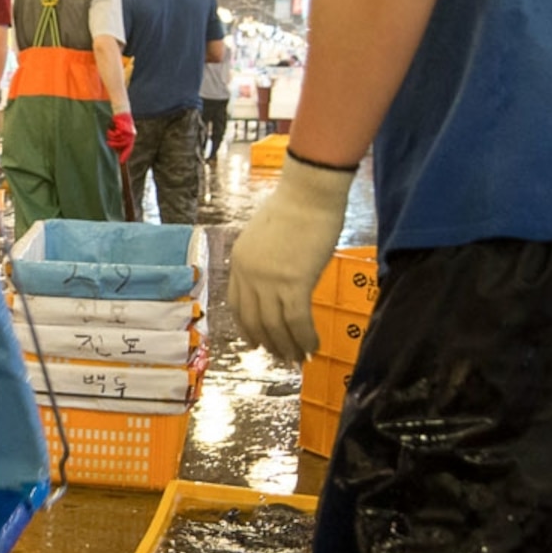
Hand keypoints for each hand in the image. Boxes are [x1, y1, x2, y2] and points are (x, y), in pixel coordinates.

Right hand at [107, 112, 135, 161]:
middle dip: (115, 145)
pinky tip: (110, 129)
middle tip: (108, 143)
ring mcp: (128, 131)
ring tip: (109, 133)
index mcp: (131, 137)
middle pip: (123, 145)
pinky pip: (116, 135)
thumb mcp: (120, 131)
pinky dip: (111, 133)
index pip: (129, 148)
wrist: (121, 111)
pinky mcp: (124, 128)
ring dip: (112, 138)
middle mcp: (132, 135)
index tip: (121, 162)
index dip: (125, 155)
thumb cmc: (119, 121)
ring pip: (119, 140)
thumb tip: (117, 150)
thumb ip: (120, 139)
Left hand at [230, 155, 352, 358]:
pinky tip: (313, 347)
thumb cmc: (295, 205)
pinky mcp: (294, 282)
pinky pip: (297, 321)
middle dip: (268, 343)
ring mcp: (269, 280)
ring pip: (275, 326)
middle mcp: (249, 274)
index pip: (238, 304)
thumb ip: (266, 259)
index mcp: (239, 261)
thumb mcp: (266, 234)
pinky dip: (305, 338)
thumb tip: (280, 278)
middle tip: (281, 357)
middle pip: (255, 321)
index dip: (247, 328)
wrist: (309, 192)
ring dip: (288, 347)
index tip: (256, 342)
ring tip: (299, 360)